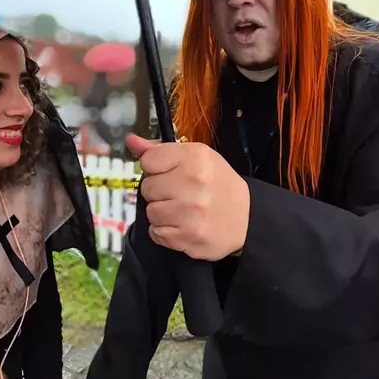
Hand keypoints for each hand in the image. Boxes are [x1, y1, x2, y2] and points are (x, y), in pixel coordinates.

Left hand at [126, 134, 249, 260]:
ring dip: (161, 213)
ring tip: (181, 210)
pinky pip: (157, 233)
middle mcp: (193, 183)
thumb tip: (131, 141)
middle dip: (159, 191)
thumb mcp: (196, 157)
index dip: (155, 168)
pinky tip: (182, 224)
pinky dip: (165, 232)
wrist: (247, 218)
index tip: (169, 173)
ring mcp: (190, 212)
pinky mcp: (188, 237)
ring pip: (150, 212)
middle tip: (179, 193)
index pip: (148, 161)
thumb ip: (161, 150)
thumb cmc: (217, 184)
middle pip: (147, 187)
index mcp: (195, 157)